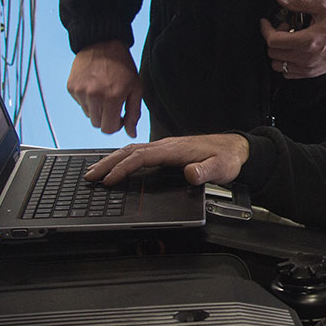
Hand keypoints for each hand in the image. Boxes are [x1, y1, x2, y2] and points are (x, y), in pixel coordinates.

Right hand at [66, 41, 144, 135]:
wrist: (103, 43)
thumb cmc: (122, 65)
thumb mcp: (136, 88)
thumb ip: (134, 113)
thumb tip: (131, 133)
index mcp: (112, 98)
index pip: (108, 129)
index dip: (115, 125)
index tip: (118, 117)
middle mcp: (94, 96)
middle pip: (97, 124)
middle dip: (106, 117)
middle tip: (112, 103)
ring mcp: (80, 91)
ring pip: (88, 114)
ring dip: (96, 108)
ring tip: (103, 91)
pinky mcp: (71, 87)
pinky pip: (80, 103)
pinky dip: (87, 99)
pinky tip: (94, 85)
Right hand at [83, 133, 249, 187]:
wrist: (236, 149)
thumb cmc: (227, 158)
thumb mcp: (221, 167)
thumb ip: (205, 171)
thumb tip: (190, 173)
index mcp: (174, 149)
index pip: (142, 157)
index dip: (124, 168)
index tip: (110, 179)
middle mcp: (166, 146)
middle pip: (130, 152)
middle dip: (108, 163)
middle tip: (90, 175)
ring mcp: (165, 148)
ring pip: (132, 151)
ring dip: (112, 160)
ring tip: (95, 171)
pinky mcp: (166, 152)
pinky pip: (139, 153)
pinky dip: (123, 159)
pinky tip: (115, 166)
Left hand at [261, 0, 325, 77]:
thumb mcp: (322, 7)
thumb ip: (298, 3)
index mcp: (308, 41)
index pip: (273, 41)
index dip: (266, 30)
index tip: (266, 22)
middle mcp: (306, 58)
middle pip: (273, 53)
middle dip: (274, 38)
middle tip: (285, 27)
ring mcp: (309, 68)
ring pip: (278, 65)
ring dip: (279, 52)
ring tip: (290, 40)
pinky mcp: (312, 73)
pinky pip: (289, 73)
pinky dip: (286, 63)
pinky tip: (296, 50)